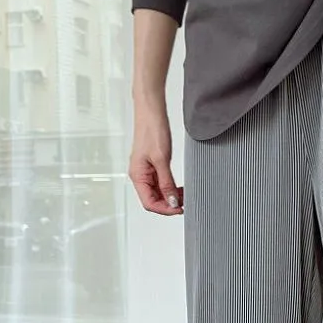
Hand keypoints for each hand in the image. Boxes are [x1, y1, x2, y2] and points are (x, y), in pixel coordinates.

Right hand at [128, 101, 182, 215]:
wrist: (151, 113)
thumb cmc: (151, 130)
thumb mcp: (162, 160)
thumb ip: (167, 183)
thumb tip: (171, 201)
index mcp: (138, 176)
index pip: (149, 202)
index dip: (165, 209)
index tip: (179, 209)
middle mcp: (140, 175)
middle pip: (153, 199)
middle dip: (169, 204)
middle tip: (185, 203)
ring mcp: (146, 171)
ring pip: (158, 192)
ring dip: (171, 196)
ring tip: (185, 196)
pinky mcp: (153, 165)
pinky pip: (161, 183)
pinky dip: (170, 188)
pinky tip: (180, 188)